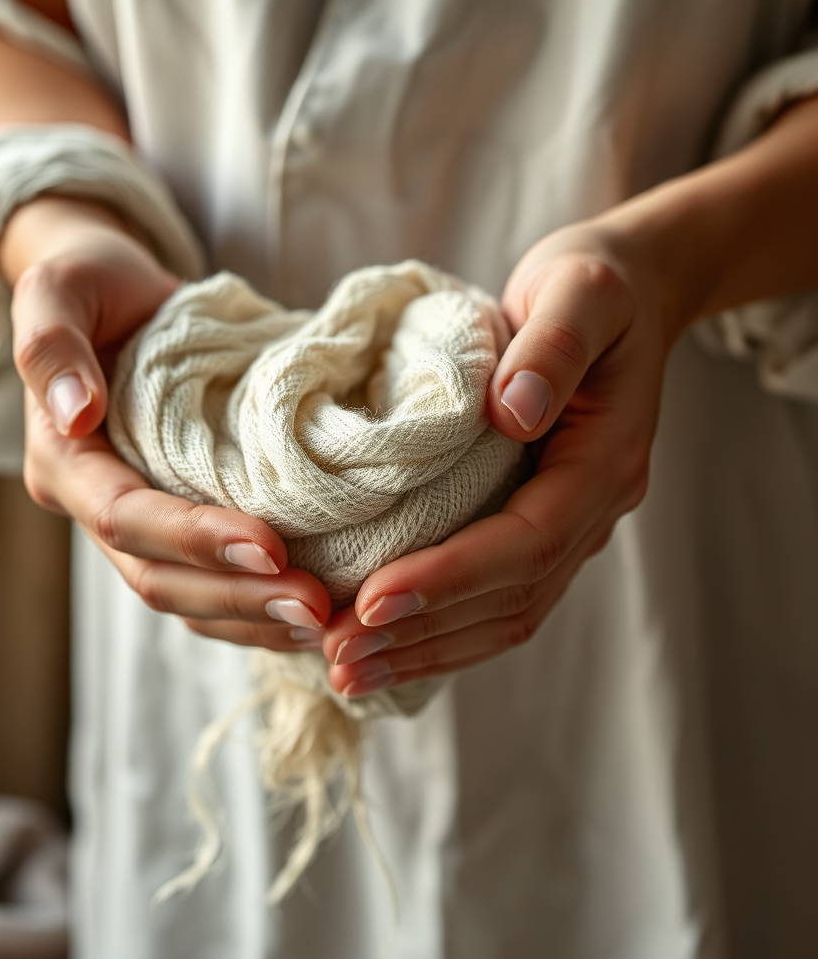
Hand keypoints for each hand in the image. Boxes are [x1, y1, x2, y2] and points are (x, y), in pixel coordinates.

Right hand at [3, 196, 330, 649]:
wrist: (116, 298)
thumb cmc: (91, 285)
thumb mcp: (59, 290)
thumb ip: (51, 344)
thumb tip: (76, 412)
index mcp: (64, 461)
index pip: (125, 517)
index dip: (194, 538)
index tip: (271, 546)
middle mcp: (96, 506)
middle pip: (159, 577)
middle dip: (238, 597)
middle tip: (319, 608)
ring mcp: (139, 524)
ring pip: (189, 598)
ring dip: (254, 617)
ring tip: (329, 622)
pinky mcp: (178, 524)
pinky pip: (212, 585)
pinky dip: (257, 607)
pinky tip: (314, 615)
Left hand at [321, 95, 817, 697]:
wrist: (620, 293)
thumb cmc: (592, 286)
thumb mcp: (581, 291)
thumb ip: (553, 347)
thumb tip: (513, 411)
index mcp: (602, 464)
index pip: (524, 542)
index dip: (449, 576)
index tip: (372, 599)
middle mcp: (590, 511)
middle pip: (508, 600)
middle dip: (422, 634)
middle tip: (339, 660)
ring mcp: (567, 526)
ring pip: (500, 615)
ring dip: (424, 649)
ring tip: (347, 672)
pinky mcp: (536, 524)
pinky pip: (494, 598)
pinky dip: (439, 628)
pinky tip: (384, 643)